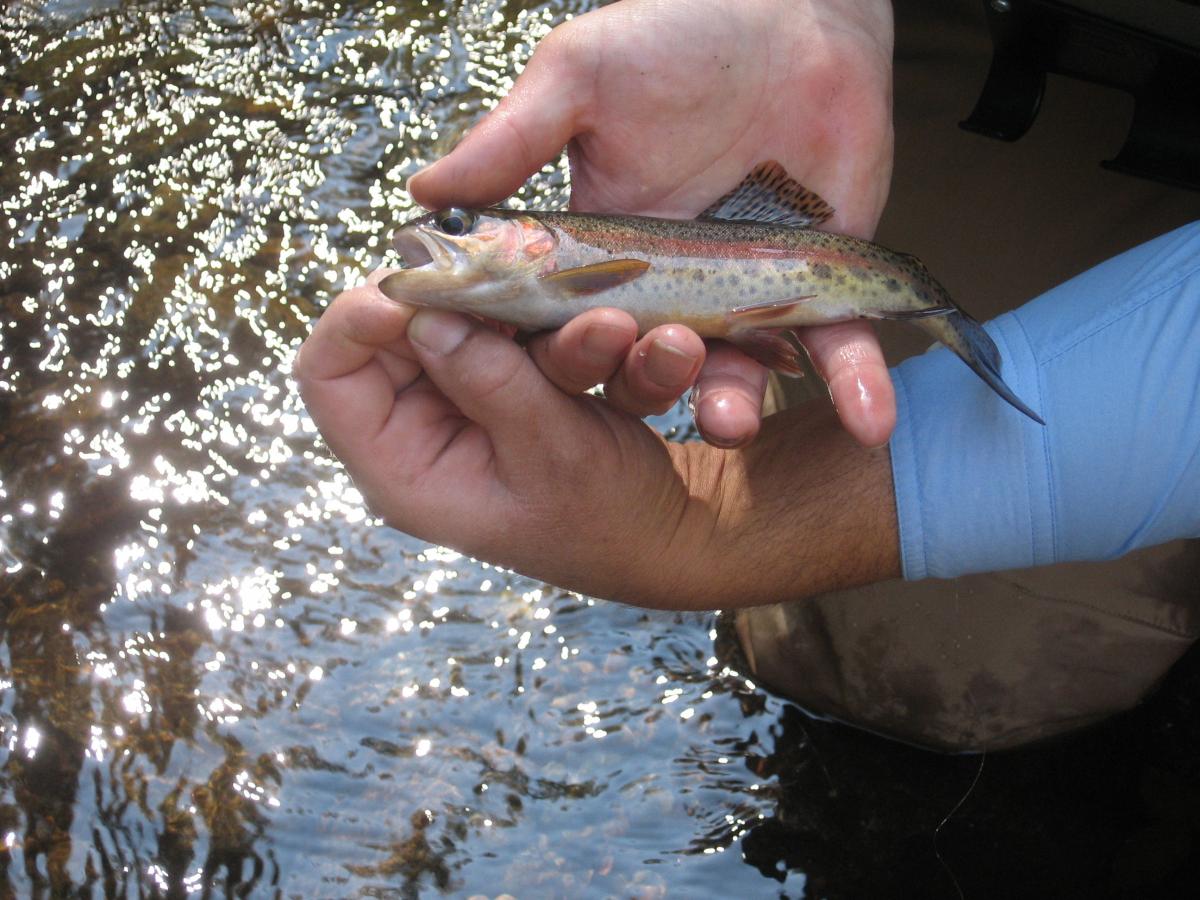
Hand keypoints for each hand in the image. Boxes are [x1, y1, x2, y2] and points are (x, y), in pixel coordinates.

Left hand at [294, 272, 898, 608]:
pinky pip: (510, 330)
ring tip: (603, 322)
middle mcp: (422, 432)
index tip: (420, 279)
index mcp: (404, 469)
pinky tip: (610, 325)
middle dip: (464, 300)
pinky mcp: (509, 382)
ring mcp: (466, 404)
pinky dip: (551, 318)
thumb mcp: (554, 454)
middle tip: (519, 271)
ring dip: (528, 312)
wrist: (672, 534)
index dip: (355, 316)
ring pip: (464, 324)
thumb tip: (427, 312)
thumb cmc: (611, 517)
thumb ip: (491, 383)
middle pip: (399, 334)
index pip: (328, 377)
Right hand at [408, 0, 895, 446]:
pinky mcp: (815, 291)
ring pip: (730, 373)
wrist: (794, 12)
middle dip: (643, 379)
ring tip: (731, 421)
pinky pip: (835, 349)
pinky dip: (853, 386)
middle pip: (643, 363)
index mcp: (599, 255)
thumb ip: (514, 138)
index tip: (532, 375)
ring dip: (730, 404)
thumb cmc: (677, 34)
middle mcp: (665, 292)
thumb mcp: (582, 77)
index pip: (563, 323)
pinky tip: (868, 420)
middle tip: (648, 366)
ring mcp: (739, 297)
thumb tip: (420, 193)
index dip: (550, 352)